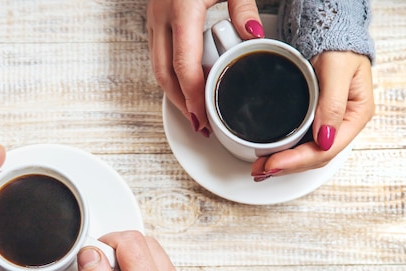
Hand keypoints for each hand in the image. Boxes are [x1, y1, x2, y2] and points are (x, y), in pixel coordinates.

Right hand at [147, 0, 262, 135]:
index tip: (203, 115)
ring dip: (173, 94)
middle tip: (199, 124)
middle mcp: (161, 17)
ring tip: (193, 112)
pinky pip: (156, 56)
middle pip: (165, 75)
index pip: (185, 66)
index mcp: (182, 9)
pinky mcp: (153, 19)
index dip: (193, 96)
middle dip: (181, 104)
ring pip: (157, 68)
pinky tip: (183, 86)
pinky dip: (169, 77)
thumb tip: (252, 35)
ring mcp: (153, 19)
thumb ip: (242, 6)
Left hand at [251, 51, 374, 180]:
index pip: (327, 149)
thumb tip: (325, 138)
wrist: (327, 31)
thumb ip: (333, 103)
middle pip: (315, 156)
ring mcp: (328, 124)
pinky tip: (270, 157)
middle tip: (261, 169)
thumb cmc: (338, 45)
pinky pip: (300, 143)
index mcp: (355, 115)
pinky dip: (285, 152)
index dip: (299, 160)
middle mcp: (342, 124)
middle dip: (288, 166)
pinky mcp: (313, 120)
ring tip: (260, 168)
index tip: (275, 163)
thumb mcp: (337, 69)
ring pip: (307, 154)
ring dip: (284, 163)